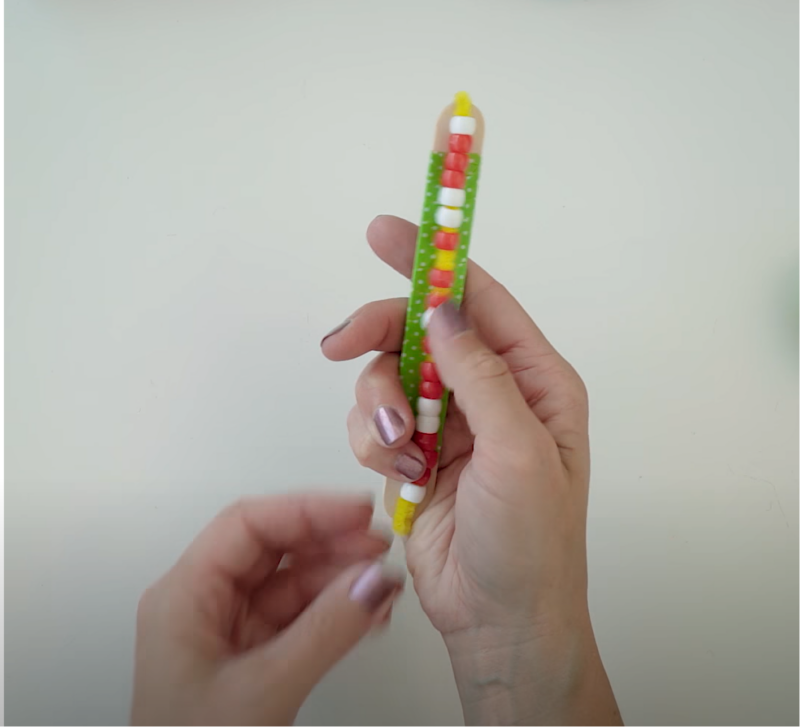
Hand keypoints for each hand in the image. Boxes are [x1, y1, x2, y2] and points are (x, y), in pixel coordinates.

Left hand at [131, 495, 402, 726]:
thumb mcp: (263, 689)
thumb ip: (325, 631)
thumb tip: (373, 580)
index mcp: (184, 596)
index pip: (247, 525)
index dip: (307, 510)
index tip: (357, 513)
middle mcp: (204, 603)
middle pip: (273, 547)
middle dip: (331, 542)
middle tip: (379, 546)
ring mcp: (230, 628)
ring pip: (292, 580)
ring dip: (342, 578)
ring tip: (384, 584)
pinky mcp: (253, 653)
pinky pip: (300, 614)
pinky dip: (337, 609)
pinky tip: (369, 611)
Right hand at [322, 216, 621, 725]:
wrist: (497, 618)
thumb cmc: (530, 544)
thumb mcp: (519, 454)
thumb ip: (480, 377)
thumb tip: (442, 313)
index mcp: (531, 379)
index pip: (475, 298)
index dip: (431, 259)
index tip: (383, 232)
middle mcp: (488, 392)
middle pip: (416, 330)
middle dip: (377, 336)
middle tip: (340, 345)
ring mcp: (448, 422)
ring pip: (386, 376)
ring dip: (378, 407)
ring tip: (400, 451)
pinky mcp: (413, 453)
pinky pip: (372, 422)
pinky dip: (373, 444)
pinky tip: (401, 476)